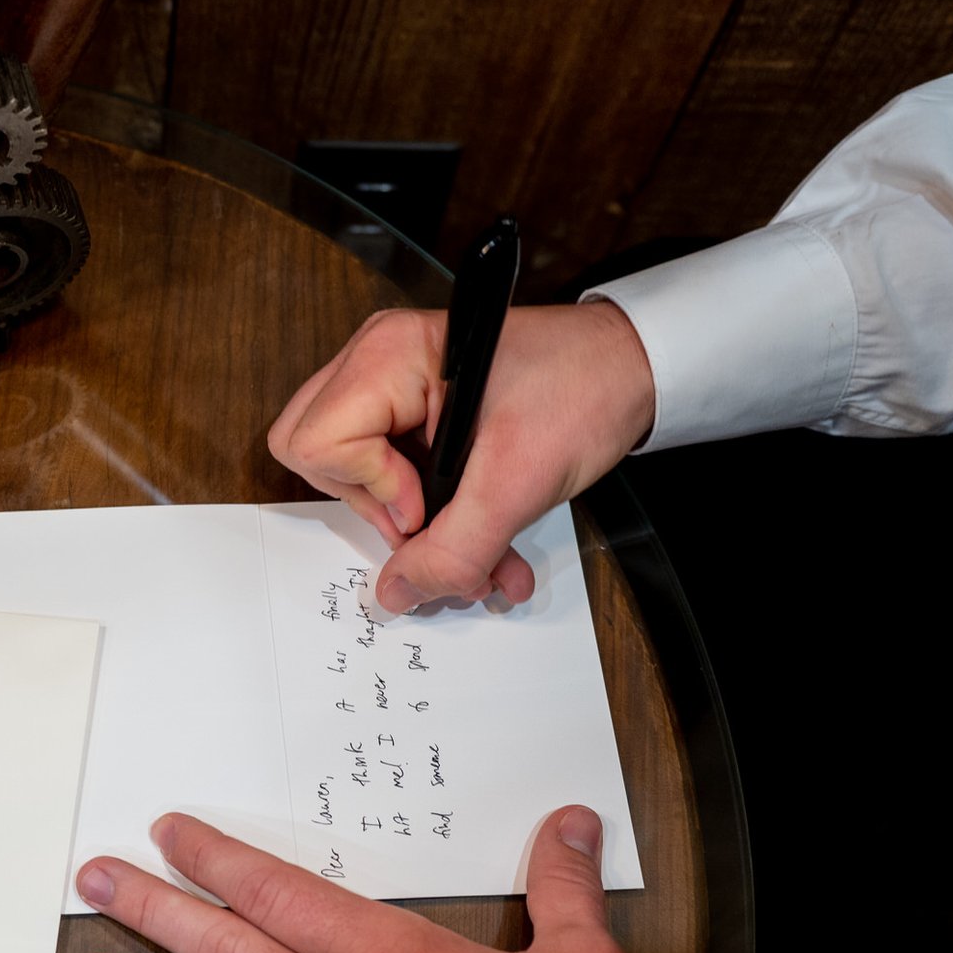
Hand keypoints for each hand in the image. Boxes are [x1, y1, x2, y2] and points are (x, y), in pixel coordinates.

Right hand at [267, 302, 655, 613]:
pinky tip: (492, 548)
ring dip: (423, 532)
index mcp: (387, 357)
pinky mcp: (422, 414)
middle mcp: (378, 365)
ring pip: (361, 478)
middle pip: (321, 461)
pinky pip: (400, 477)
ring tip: (485, 559)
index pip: (316, 443)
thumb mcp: (516, 484)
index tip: (425, 504)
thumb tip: (397, 594)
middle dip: (381, 514)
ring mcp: (397, 388)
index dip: (369, 489)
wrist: (636, 370)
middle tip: (436, 522)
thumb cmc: (583, 389)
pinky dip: (441, 520)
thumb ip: (453, 550)